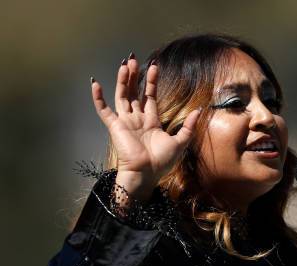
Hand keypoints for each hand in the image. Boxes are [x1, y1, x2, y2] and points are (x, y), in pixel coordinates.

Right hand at [90, 52, 200, 193]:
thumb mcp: (180, 142)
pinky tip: (95, 83)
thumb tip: (199, 110)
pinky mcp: (115, 127)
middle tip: (134, 59)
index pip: (150, 97)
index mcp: (151, 123)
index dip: (151, 82)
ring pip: (122, 96)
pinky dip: (98, 98)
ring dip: (122, 80)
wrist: (146, 174)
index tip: (154, 66)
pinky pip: (104, 110)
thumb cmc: (161, 163)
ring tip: (125, 64)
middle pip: (134, 93)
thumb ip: (188, 126)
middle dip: (134, 76)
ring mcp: (125, 123)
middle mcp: (137, 120)